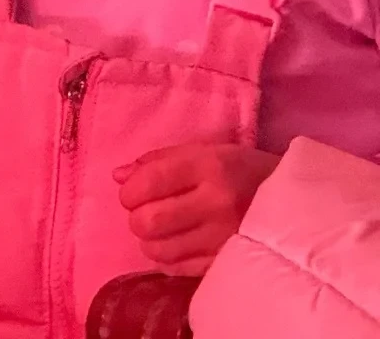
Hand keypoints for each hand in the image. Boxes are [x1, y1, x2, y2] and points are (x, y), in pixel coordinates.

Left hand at [116, 143, 281, 275]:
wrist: (302, 204)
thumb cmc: (247, 172)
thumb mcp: (207, 152)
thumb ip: (159, 161)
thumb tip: (118, 175)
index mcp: (210, 166)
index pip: (148, 182)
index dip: (129, 191)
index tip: (132, 193)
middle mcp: (218, 203)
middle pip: (148, 221)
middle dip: (137, 217)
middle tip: (146, 212)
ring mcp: (226, 238)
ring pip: (159, 249)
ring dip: (150, 240)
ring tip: (162, 230)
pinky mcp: (231, 263)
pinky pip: (178, 268)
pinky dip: (167, 259)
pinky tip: (176, 246)